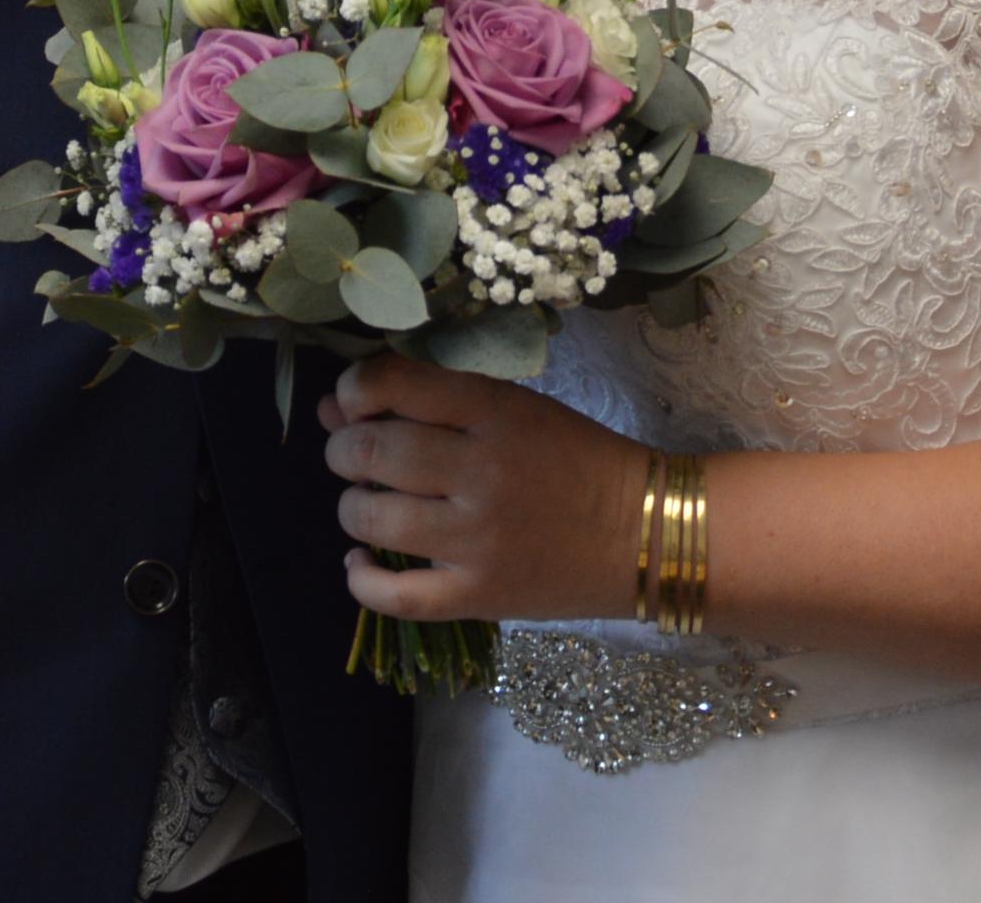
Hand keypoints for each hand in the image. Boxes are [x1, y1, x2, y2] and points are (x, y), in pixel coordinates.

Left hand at [319, 355, 642, 624]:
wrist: (646, 534)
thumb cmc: (579, 460)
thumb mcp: (516, 410)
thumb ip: (433, 402)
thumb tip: (333, 410)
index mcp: (495, 411)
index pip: (394, 384)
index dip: (353, 391)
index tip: (352, 403)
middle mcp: (481, 471)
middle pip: (371, 451)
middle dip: (344, 450)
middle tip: (355, 456)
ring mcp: (478, 539)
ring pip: (371, 518)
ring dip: (352, 507)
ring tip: (369, 504)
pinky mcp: (479, 596)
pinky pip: (395, 596)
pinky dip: (361, 581)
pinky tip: (360, 564)